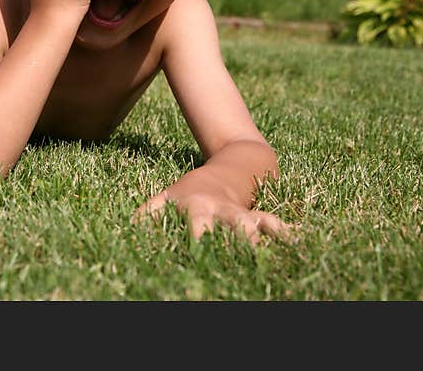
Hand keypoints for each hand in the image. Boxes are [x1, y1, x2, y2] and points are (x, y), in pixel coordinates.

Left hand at [133, 169, 291, 243]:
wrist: (234, 164)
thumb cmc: (193, 189)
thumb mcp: (168, 196)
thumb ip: (147, 213)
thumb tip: (126, 227)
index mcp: (197, 207)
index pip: (194, 226)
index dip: (194, 240)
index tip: (194, 255)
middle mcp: (221, 210)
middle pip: (227, 225)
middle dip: (233, 241)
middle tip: (235, 258)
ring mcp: (242, 212)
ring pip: (253, 224)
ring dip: (259, 238)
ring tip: (267, 254)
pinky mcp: (260, 214)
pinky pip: (274, 223)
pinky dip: (285, 233)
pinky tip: (297, 242)